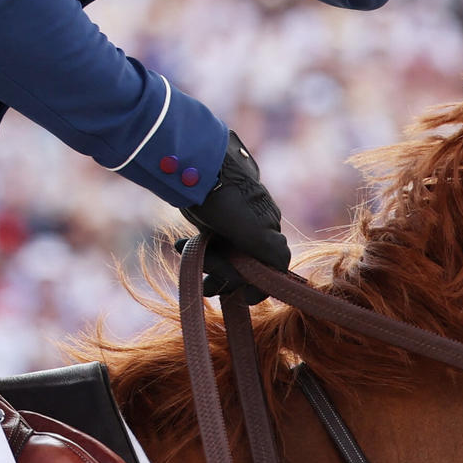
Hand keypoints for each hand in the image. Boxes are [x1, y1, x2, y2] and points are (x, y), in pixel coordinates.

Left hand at [173, 134, 288, 302]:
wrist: (197, 165)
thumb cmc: (226, 200)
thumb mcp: (254, 229)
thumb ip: (273, 253)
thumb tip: (282, 273)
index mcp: (269, 232)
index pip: (272, 268)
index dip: (258, 285)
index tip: (241, 296)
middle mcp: (256, 229)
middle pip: (245, 266)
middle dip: (226, 276)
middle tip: (205, 275)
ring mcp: (234, 225)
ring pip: (225, 258)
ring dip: (208, 265)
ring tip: (187, 257)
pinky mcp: (215, 219)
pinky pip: (209, 245)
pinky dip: (197, 250)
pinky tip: (180, 245)